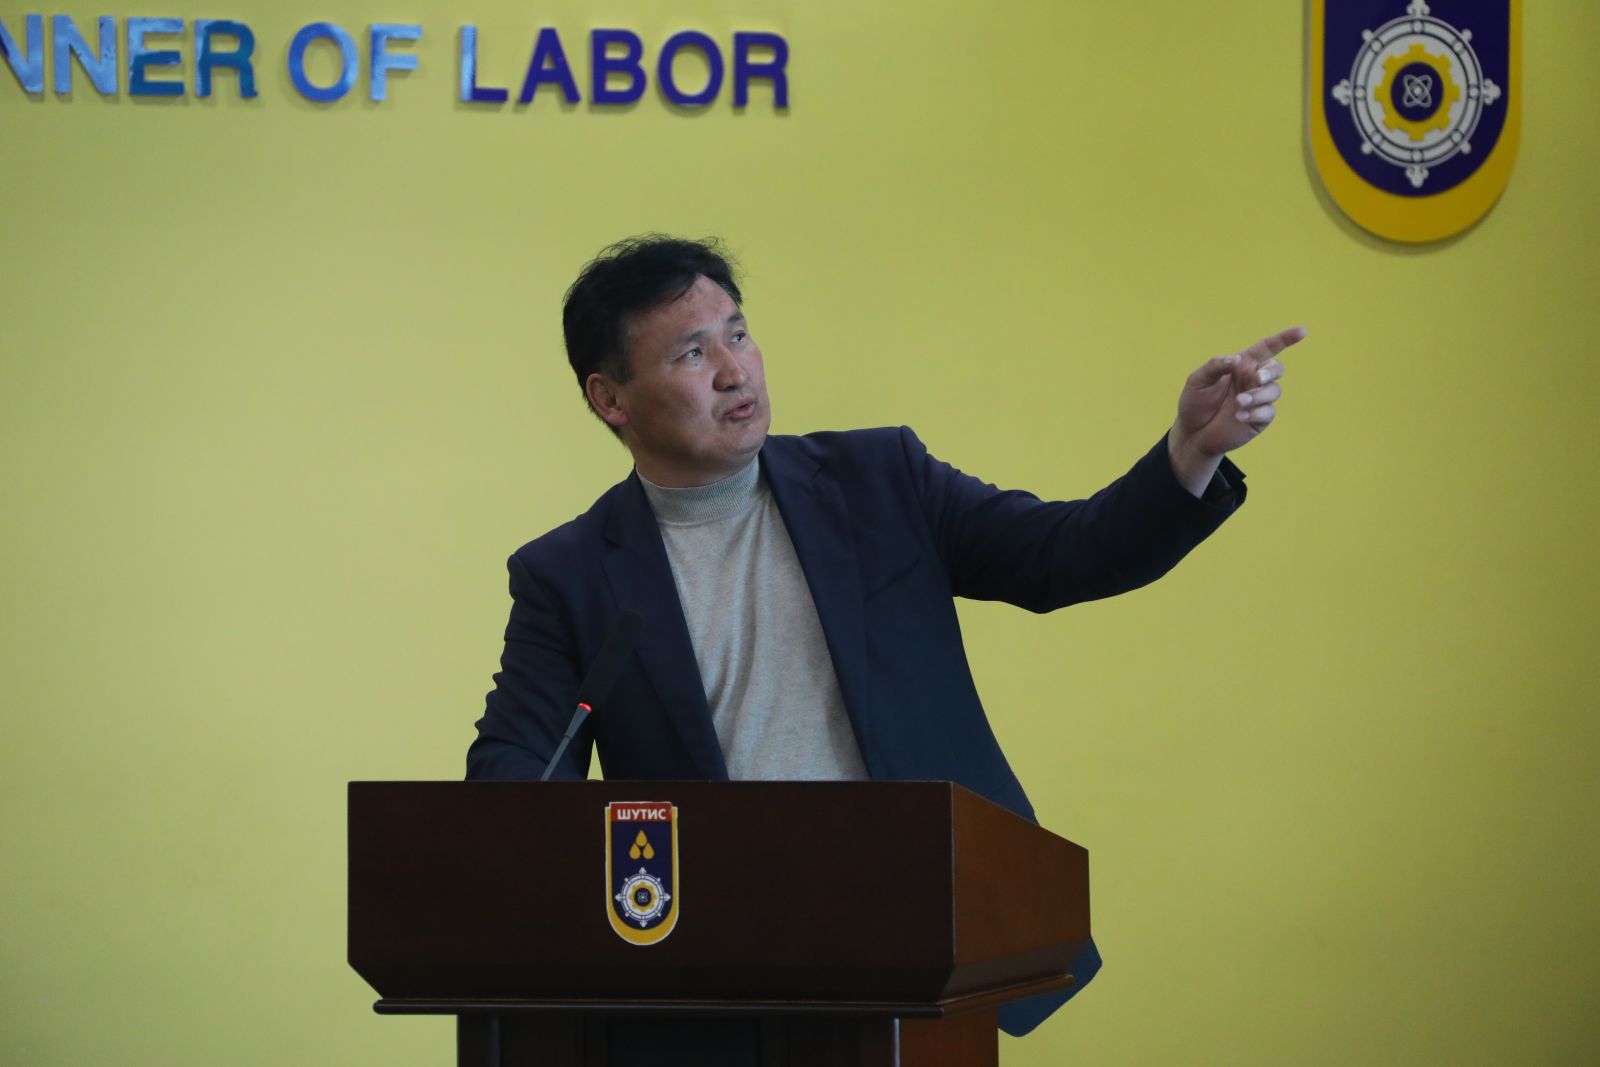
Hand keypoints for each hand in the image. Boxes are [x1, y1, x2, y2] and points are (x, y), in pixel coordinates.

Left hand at [1167, 326, 1304, 495]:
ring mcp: (1258, 399)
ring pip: (1274, 391)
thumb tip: (1237, 359)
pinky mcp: (1260, 419)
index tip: (1302, 331)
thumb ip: (1216, 366)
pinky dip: (1255, 412)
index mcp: (1242, 365)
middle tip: (1257, 378)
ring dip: (1258, 395)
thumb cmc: (1195, 402)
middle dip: (1271, 372)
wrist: (1192, 432)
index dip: (1285, 339)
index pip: (1267, 348)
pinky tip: (1239, 416)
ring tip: (1239, 403)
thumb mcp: (1198, 380)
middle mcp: (1253, 379)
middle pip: (1276, 369)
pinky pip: (1268, 412)